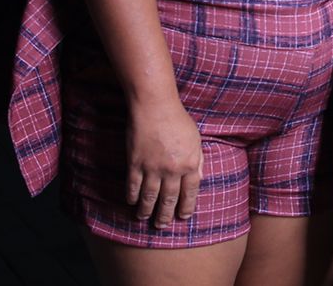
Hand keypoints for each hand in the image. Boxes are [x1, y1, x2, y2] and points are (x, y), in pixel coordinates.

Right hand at [125, 100, 202, 226]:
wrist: (155, 107)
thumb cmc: (178, 120)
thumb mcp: (196, 139)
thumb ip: (198, 160)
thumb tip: (200, 178)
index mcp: (189, 163)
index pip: (190, 192)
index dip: (187, 206)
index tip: (184, 217)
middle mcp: (172, 170)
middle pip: (169, 198)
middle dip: (166, 214)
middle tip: (162, 225)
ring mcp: (152, 168)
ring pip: (150, 196)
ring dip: (147, 210)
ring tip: (145, 219)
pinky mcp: (135, 163)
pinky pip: (133, 185)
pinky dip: (133, 196)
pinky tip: (132, 203)